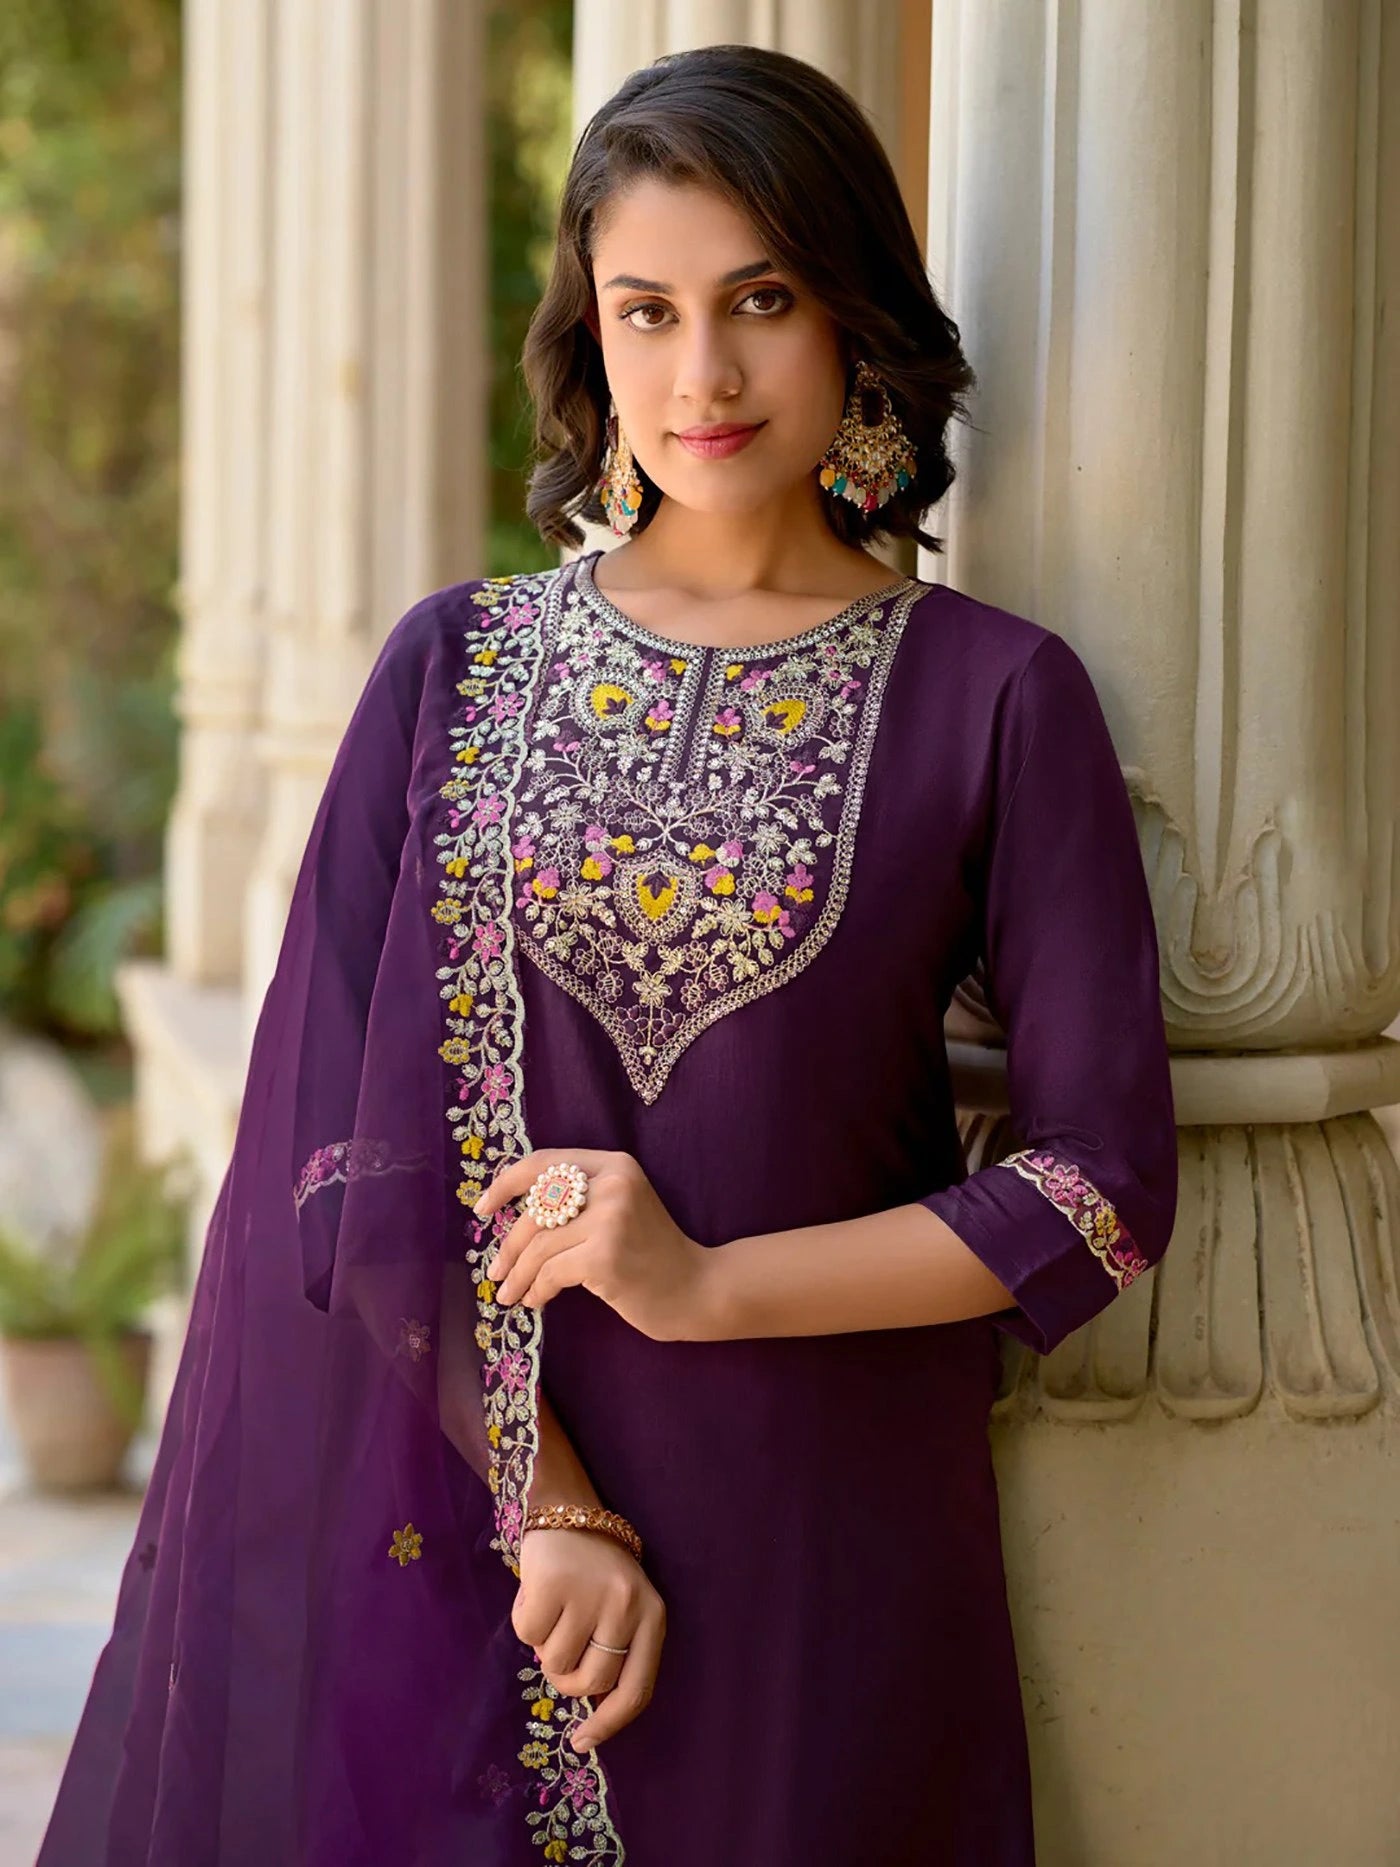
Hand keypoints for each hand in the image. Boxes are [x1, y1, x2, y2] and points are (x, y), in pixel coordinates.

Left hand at [476, 1148, 720, 1341]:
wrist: (697, 1288)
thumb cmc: (651, 1253)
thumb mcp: (619, 1209)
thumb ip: (577, 1201)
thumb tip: (511, 1214)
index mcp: (614, 1165)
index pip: (544, 1163)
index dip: (506, 1183)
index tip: (482, 1207)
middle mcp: (612, 1184)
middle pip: (536, 1211)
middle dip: (509, 1246)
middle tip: (495, 1272)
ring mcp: (610, 1219)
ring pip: (539, 1246)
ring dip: (517, 1275)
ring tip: (509, 1295)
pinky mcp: (605, 1256)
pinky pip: (551, 1273)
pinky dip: (537, 1290)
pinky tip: (535, 1301)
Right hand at [513, 1524, 666, 1751]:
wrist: (568, 1511)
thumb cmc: (595, 1572)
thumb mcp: (622, 1611)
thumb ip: (616, 1655)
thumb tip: (592, 1713)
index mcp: (653, 1617)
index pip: (636, 1690)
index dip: (609, 1725)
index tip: (582, 1743)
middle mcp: (628, 1606)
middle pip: (589, 1684)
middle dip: (566, 1677)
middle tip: (561, 1643)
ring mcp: (591, 1594)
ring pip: (554, 1662)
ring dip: (545, 1644)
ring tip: (554, 1609)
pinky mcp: (554, 1583)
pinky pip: (528, 1634)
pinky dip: (524, 1620)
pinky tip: (537, 1593)